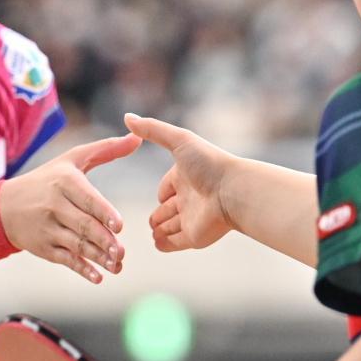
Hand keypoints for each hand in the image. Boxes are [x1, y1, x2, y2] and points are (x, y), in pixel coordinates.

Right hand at [0, 133, 142, 283]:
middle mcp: (54, 205)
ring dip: (97, 257)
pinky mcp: (43, 248)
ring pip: (76, 245)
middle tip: (121, 252)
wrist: (6, 207)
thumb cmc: (48, 179)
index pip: (86, 199)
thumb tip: (137, 137)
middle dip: (103, 241)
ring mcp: (47, 228)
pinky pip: (65, 260)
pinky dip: (82, 269)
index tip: (119, 226)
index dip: (103, 212)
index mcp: (64, 181)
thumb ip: (107, 149)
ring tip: (117, 265)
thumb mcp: (72, 159)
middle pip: (83, 225)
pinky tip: (98, 277)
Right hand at [124, 114, 237, 252]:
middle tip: (151, 221)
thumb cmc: (209, 164)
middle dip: (159, 214)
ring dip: (160, 229)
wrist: (233, 192)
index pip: (168, 186)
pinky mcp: (193, 237)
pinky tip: (158, 243)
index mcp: (184, 177)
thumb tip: (127, 116)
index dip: (163, 191)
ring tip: (153, 231)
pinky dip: (165, 244)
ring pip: (170, 226)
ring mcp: (190, 219)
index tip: (161, 196)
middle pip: (168, 209)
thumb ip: (152, 129)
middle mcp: (188, 198)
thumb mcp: (179, 140)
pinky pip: (175, 243)